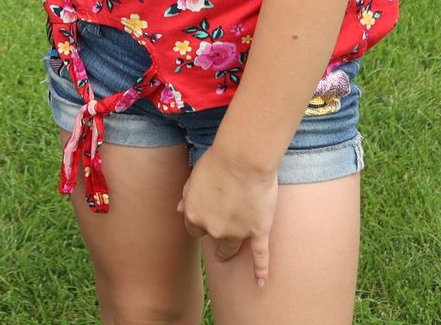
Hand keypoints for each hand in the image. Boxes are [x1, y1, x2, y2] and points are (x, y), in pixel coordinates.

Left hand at [179, 146, 278, 286]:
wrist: (243, 158)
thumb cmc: (218, 160)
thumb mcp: (195, 176)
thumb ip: (187, 194)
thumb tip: (179, 208)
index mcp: (194, 214)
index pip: (193, 227)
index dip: (199, 222)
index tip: (204, 219)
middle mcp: (213, 228)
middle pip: (212, 238)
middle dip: (214, 232)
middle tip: (219, 229)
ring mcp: (236, 232)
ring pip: (231, 248)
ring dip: (228, 252)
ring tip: (226, 256)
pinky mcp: (257, 231)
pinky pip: (260, 256)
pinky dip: (260, 270)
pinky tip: (261, 283)